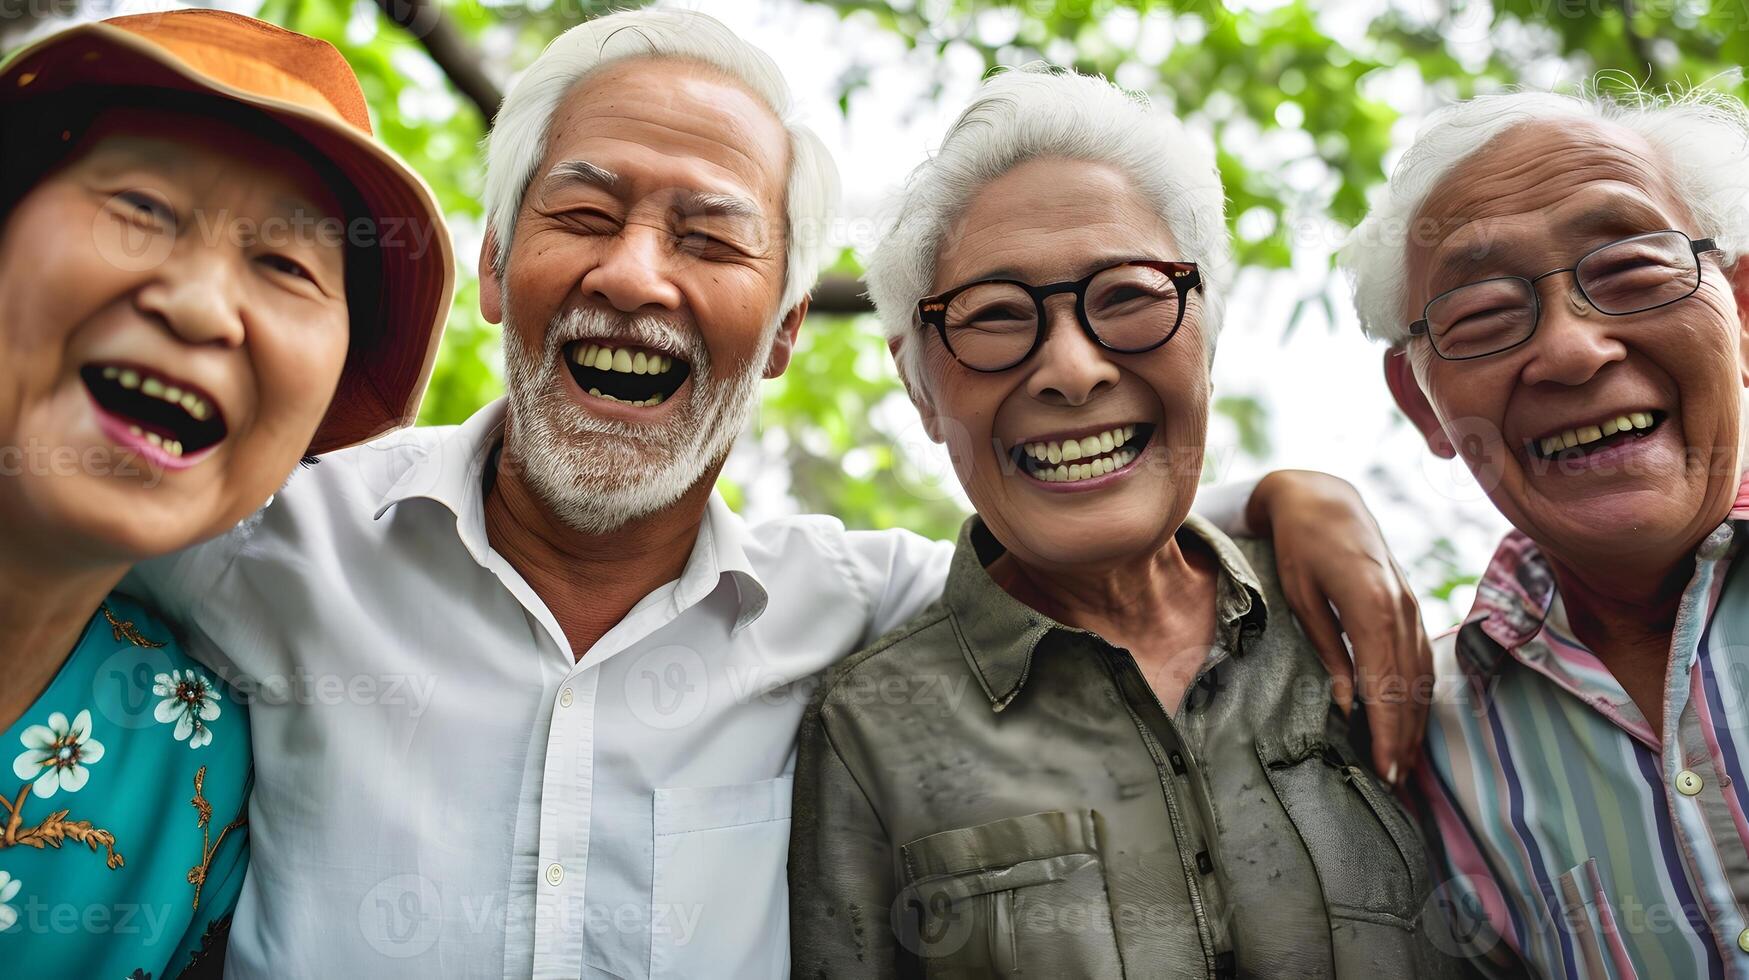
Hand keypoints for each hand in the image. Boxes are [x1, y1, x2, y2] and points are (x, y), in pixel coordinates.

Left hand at [1247, 470, 1430, 785]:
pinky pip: (1421, 655)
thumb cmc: (1300, 546)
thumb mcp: (1301, 598)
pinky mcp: (1409, 601)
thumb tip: (1348, 703)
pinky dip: (1419, 691)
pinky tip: (1412, 717)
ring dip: (1415, 719)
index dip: (1386, 730)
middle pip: (1409, 685)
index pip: (1386, 683)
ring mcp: (1410, 603)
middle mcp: (1400, 607)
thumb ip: (1328, 650)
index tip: (1385, 768)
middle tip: (1396, 782)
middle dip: (1403, 736)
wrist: (1322, 499)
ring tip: (1404, 761)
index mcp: (1372, 605)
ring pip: (1421, 674)